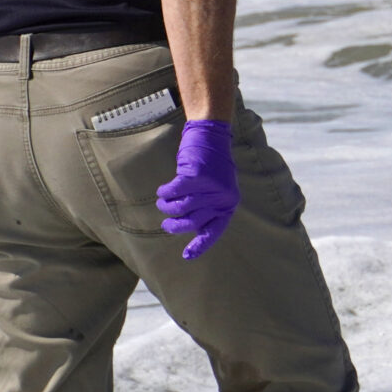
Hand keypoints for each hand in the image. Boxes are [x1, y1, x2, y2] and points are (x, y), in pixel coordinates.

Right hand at [157, 119, 238, 259]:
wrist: (211, 135)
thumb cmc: (211, 163)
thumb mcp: (217, 187)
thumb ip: (209, 206)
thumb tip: (191, 226)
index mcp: (229, 204)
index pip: (214, 231)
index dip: (200, 245)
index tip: (186, 256)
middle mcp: (222, 198)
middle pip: (191, 222)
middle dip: (175, 226)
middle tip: (166, 224)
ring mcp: (209, 187)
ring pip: (180, 208)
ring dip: (167, 207)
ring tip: (163, 202)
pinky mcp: (196, 176)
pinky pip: (174, 192)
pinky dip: (165, 193)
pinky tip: (162, 191)